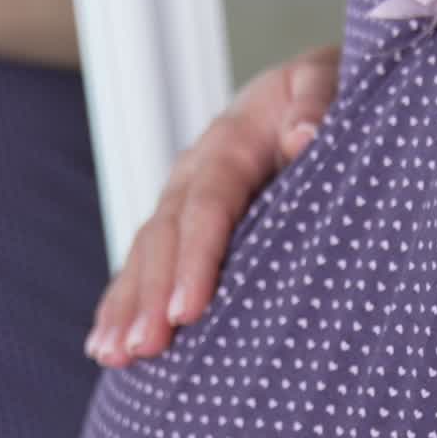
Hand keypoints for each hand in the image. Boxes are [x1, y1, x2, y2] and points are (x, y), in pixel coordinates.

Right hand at [85, 45, 340, 366]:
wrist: (310, 92)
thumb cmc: (329, 96)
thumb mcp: (330, 82)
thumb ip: (318, 103)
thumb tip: (302, 137)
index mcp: (231, 141)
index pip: (208, 203)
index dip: (195, 256)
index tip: (189, 309)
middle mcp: (194, 171)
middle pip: (164, 236)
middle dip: (151, 295)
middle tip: (146, 347)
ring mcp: (181, 199)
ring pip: (144, 254)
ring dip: (127, 307)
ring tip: (116, 355)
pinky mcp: (181, 226)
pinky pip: (143, 265)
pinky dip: (122, 304)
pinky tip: (106, 345)